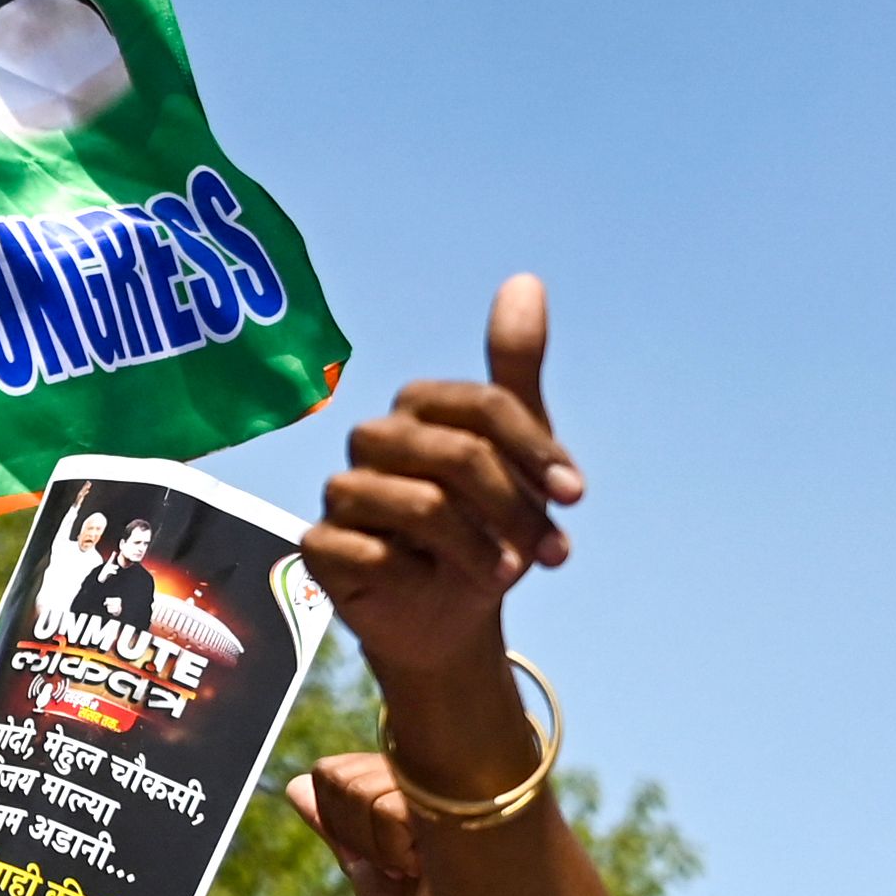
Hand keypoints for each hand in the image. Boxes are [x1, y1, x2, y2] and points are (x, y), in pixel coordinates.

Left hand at [285, 755, 450, 895]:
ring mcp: (439, 779)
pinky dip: (398, 850)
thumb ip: (333, 824)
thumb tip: (294, 787)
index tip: (378, 852)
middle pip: (341, 779)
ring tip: (420, 862)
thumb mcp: (364, 865)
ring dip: (383, 846)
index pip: (328, 772)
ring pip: (363, 792)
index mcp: (397, 777)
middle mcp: (419, 769)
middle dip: (359, 836)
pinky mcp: (454, 797)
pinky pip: (387, 810)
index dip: (340, 822)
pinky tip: (429, 862)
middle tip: (401, 861)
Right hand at [303, 278, 584, 683]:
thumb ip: (516, 371)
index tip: (576, 499)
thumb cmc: (484, 529)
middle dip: (515, 509)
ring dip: (478, 549)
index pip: (486, 407)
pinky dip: (415, 574)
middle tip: (553, 553)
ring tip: (502, 575)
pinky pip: (369, 550)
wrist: (449, 617)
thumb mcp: (517, 456)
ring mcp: (343, 491)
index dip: (536, 452)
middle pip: (458, 455)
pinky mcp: (319, 544)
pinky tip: (430, 584)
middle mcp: (375, 439)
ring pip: (420, 504)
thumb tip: (524, 278)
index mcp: (421, 406)